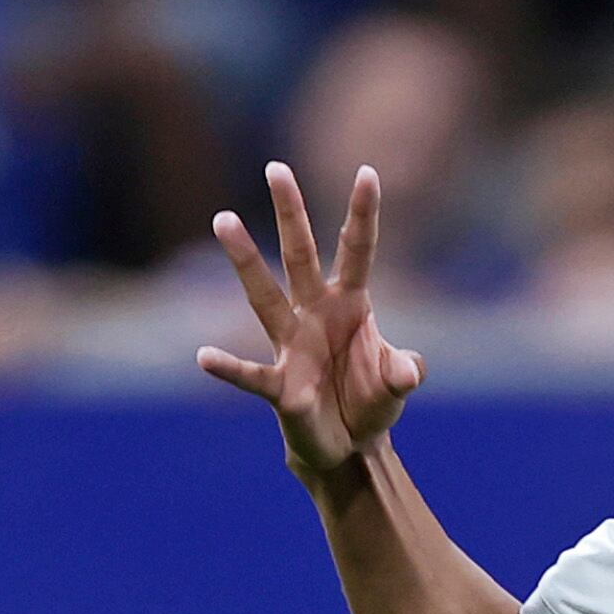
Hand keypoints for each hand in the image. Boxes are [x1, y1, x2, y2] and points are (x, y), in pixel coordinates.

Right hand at [198, 161, 422, 483]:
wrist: (350, 446)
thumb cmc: (371, 400)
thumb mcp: (396, 383)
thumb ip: (403, 371)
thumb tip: (409, 371)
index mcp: (350, 303)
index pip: (357, 251)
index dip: (363, 214)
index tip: (368, 171)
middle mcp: (315, 313)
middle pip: (300, 254)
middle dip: (291, 212)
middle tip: (276, 167)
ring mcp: (292, 346)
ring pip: (264, 295)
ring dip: (246, 259)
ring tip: (224, 218)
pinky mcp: (280, 387)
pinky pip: (251, 374)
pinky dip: (229, 368)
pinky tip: (204, 357)